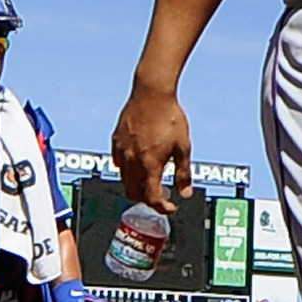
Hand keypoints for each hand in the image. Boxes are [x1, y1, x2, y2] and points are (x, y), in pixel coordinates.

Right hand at [113, 83, 192, 211]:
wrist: (152, 93)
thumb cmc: (170, 117)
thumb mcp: (183, 146)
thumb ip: (183, 173)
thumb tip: (185, 193)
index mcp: (150, 164)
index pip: (152, 197)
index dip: (162, 207)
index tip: (170, 207)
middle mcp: (132, 160)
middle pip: (133, 193)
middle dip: (146, 199)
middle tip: (160, 195)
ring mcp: (121, 151)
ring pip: (124, 179)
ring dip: (136, 185)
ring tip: (151, 178)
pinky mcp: (115, 141)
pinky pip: (118, 163)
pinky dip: (127, 170)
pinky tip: (139, 162)